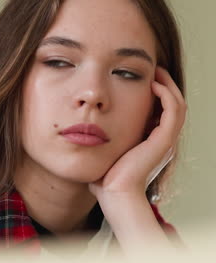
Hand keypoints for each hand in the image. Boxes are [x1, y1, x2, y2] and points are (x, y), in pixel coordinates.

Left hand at [88, 67, 185, 251]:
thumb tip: (87, 125)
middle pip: (172, 105)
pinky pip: (173, 110)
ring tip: (155, 71)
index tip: (141, 77)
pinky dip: (166, 94)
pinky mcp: (164, 141)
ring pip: (177, 105)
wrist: (113, 194)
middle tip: (152, 69)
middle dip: (163, 84)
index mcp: (150, 142)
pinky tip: (153, 83)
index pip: (160, 111)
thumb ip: (103, 136)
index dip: (155, 93)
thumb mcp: (105, 149)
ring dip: (168, 85)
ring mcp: (165, 141)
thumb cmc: (105, 176)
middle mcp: (162, 140)